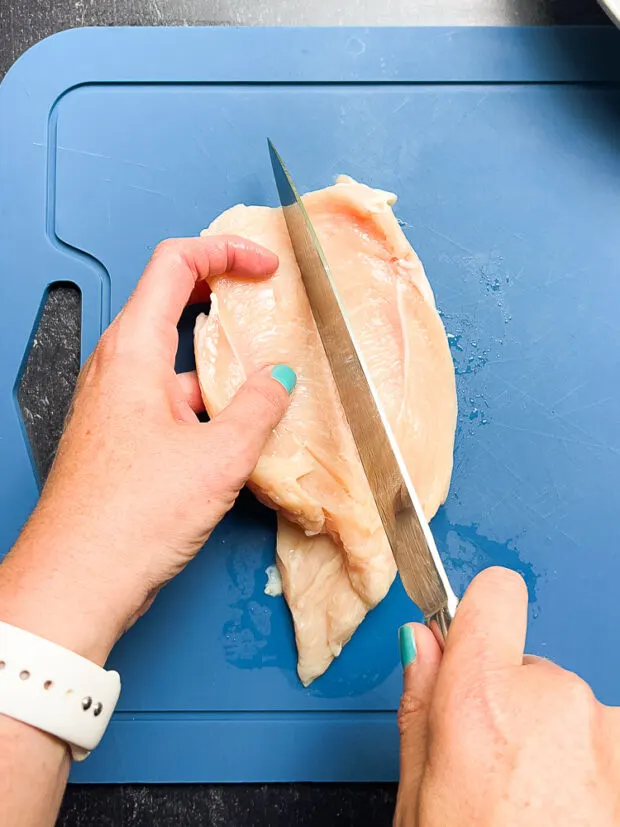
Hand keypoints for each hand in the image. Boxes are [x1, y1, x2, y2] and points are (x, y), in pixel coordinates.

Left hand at [0, 236, 294, 664]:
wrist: (78, 581)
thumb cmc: (132, 516)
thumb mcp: (217, 457)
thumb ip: (257, 408)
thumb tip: (279, 379)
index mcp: (134, 349)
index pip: (175, 263)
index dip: (225, 251)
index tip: (265, 266)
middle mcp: (119, 367)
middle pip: (173, 302)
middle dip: (225, 296)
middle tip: (268, 304)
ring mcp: (118, 402)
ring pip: (177, 358)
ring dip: (221, 360)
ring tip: (268, 377)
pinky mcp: (123, 436)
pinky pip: (171, 398)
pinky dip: (207, 401)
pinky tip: (239, 430)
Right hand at [395, 567, 619, 825]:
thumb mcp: (418, 797)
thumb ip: (421, 702)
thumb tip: (422, 640)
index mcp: (481, 703)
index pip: (495, 594)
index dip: (480, 613)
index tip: (473, 635)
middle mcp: (553, 700)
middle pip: (527, 665)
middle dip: (512, 704)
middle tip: (497, 773)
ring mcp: (607, 730)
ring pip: (568, 706)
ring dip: (556, 741)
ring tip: (538, 805)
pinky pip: (604, 739)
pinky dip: (591, 767)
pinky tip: (570, 812)